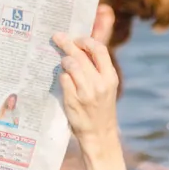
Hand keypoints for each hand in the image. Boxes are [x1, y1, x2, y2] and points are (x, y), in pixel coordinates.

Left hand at [52, 32, 120, 155]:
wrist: (99, 133)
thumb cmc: (101, 106)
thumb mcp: (107, 85)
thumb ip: (98, 67)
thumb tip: (86, 44)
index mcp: (110, 77)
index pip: (100, 50)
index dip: (87, 40)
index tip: (77, 38)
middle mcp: (100, 83)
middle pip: (81, 55)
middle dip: (68, 43)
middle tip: (57, 37)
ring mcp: (85, 92)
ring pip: (71, 65)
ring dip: (64, 60)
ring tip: (63, 61)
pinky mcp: (73, 100)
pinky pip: (63, 79)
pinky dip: (62, 75)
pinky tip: (63, 77)